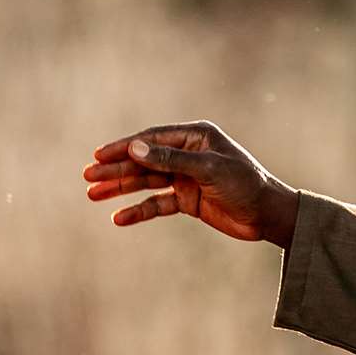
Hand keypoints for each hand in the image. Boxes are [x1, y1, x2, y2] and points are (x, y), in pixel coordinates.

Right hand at [84, 120, 299, 246]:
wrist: (268, 215)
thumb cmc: (245, 184)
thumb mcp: (208, 169)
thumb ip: (170, 159)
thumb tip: (135, 147)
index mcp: (195, 136)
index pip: (151, 139)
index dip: (123, 147)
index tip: (98, 155)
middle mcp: (188, 153)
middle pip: (144, 160)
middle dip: (116, 169)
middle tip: (87, 177)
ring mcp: (186, 177)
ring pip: (146, 181)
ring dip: (121, 188)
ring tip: (92, 195)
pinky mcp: (188, 200)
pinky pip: (157, 203)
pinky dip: (139, 210)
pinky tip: (119, 218)